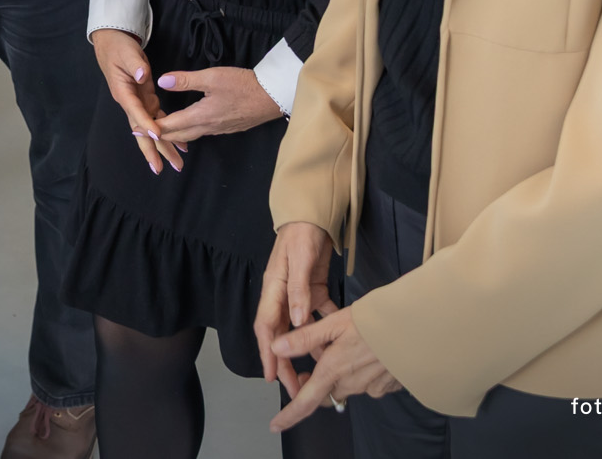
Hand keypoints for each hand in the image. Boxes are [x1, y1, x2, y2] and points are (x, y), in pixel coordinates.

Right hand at [91, 29, 183, 173]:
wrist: (112, 43)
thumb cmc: (118, 47)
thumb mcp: (126, 52)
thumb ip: (134, 63)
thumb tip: (141, 76)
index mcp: (123, 92)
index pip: (135, 111)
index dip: (146, 123)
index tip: (157, 135)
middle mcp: (130, 103)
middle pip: (140, 131)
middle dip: (151, 150)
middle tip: (161, 168)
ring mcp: (138, 103)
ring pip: (150, 130)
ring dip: (163, 146)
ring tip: (176, 162)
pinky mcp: (145, 99)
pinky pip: (157, 119)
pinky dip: (167, 132)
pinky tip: (179, 143)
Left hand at [151, 67, 283, 143]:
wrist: (272, 97)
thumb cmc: (243, 85)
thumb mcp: (212, 77)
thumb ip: (186, 80)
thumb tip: (162, 81)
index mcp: (200, 116)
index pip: (169, 125)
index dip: (151, 128)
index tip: (135, 131)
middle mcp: (207, 127)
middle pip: (177, 135)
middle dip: (158, 136)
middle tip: (141, 135)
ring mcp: (218, 129)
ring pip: (190, 136)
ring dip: (173, 137)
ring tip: (160, 135)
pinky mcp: (227, 127)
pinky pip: (201, 134)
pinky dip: (187, 134)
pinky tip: (187, 129)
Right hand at [254, 222, 336, 389]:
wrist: (312, 214)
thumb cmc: (301, 232)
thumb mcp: (300, 259)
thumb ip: (299, 289)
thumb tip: (296, 321)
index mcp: (274, 288)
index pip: (266, 326)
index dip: (267, 353)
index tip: (272, 376)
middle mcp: (283, 295)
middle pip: (280, 335)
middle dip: (285, 362)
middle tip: (294, 387)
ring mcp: (298, 294)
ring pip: (298, 330)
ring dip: (305, 351)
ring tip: (314, 373)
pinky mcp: (314, 290)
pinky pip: (318, 315)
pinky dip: (325, 329)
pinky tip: (336, 342)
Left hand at [269, 307, 401, 430]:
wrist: (421, 328)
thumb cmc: (378, 320)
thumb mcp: (336, 322)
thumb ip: (305, 338)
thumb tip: (277, 348)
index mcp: (334, 369)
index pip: (306, 401)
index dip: (289, 415)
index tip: (276, 425)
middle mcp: (352, 384)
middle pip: (328, 391)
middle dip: (318, 382)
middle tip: (315, 362)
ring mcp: (372, 387)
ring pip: (349, 385)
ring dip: (342, 372)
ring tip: (349, 344)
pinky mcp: (389, 385)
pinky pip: (369, 383)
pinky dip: (364, 370)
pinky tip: (371, 351)